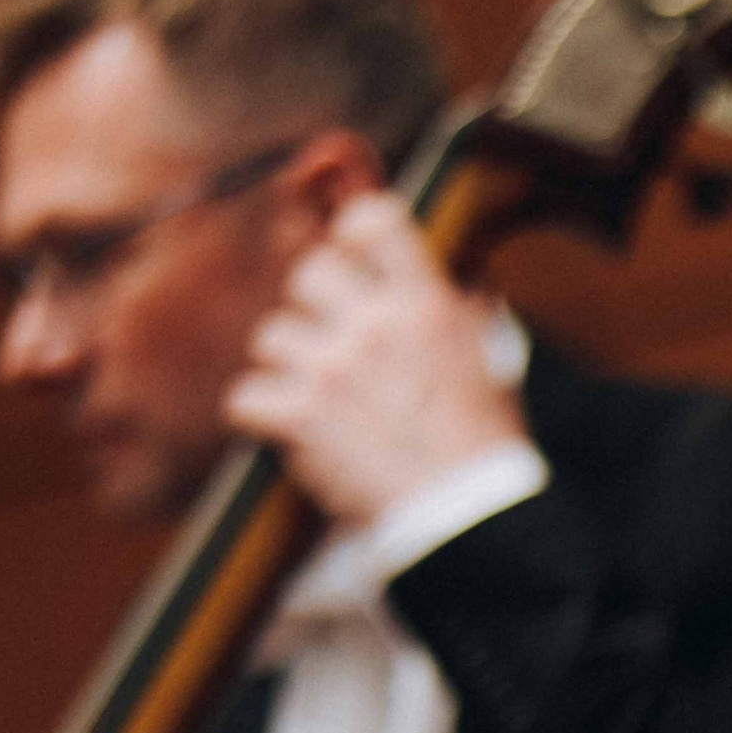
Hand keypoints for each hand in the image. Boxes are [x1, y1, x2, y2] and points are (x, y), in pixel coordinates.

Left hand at [223, 189, 527, 532]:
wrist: (466, 512)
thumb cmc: (482, 440)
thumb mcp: (486, 356)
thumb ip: (457, 309)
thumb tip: (453, 282)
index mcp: (425, 302)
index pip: (371, 220)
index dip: (353, 237)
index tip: (355, 262)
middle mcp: (376, 324)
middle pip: (308, 273)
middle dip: (314, 308)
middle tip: (330, 343)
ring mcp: (334, 369)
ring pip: (271, 335)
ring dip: (286, 366)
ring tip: (314, 395)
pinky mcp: (301, 417)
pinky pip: (245, 396)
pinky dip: (259, 416)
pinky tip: (285, 427)